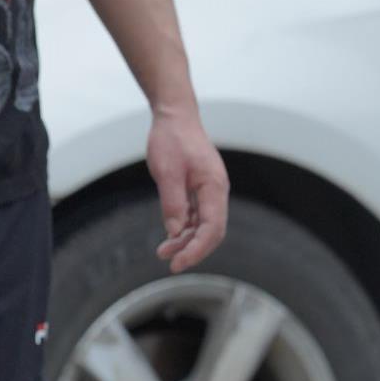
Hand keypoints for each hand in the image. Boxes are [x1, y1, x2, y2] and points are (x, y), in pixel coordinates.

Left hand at [148, 106, 228, 273]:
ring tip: (163, 252)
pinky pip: (196, 215)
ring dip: (186, 240)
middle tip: (170, 264)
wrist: (175, 116)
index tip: (177, 263)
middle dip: (192, 249)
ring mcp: (209, 190)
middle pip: (212, 231)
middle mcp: (216, 191)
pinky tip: (170, 236)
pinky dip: (184, 228)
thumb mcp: (166, 172)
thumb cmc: (171, 139)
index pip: (212, 228)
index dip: (196, 249)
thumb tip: (175, 232)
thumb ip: (172, 203)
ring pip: (203, 225)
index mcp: (214, 187)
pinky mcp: (199, 189)